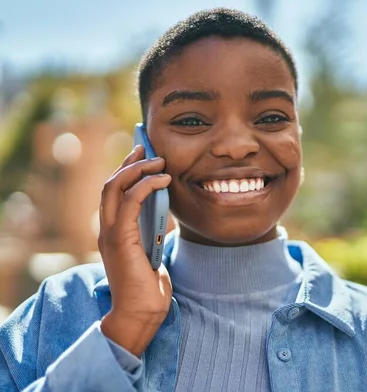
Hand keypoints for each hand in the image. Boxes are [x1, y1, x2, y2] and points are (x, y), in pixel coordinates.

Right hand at [98, 145, 172, 356]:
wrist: (141, 313)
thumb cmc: (149, 287)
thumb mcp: (152, 251)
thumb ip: (152, 231)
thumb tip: (165, 209)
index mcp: (113, 232)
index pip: (113, 193)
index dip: (126, 170)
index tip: (143, 155)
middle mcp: (106, 230)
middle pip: (111, 185)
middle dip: (130, 162)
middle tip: (148, 149)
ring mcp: (110, 234)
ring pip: (115, 188)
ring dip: (138, 170)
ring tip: (160, 162)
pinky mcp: (120, 240)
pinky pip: (130, 203)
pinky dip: (146, 186)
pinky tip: (163, 180)